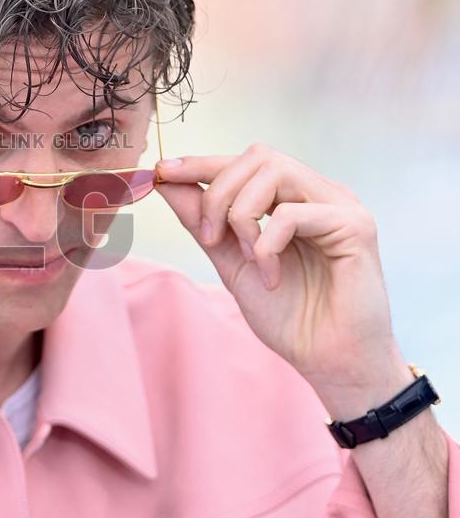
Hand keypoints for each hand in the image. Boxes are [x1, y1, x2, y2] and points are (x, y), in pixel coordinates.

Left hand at [154, 144, 412, 415]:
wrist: (327, 360)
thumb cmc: (287, 315)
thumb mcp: (230, 260)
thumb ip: (201, 220)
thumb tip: (164, 180)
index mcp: (293, 198)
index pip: (245, 162)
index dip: (201, 163)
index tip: (161, 171)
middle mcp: (319, 193)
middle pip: (258, 157)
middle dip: (219, 193)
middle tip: (209, 237)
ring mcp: (340, 206)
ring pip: (275, 172)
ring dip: (241, 214)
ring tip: (244, 256)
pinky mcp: (356, 226)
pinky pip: (293, 213)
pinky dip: (267, 244)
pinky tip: (270, 275)